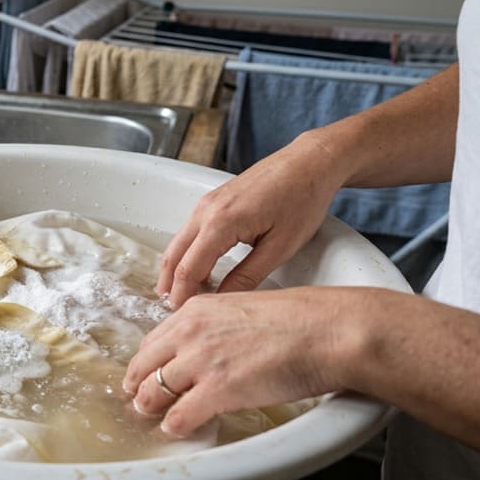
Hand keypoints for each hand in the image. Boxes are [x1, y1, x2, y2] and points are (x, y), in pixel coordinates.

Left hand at [122, 287, 364, 436]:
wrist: (327, 331)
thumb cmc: (299, 321)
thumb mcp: (241, 309)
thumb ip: (216, 326)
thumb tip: (207, 350)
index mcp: (195, 310)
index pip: (152, 341)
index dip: (145, 363)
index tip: (144, 375)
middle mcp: (190, 333)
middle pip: (143, 366)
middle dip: (137, 387)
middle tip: (140, 402)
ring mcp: (201, 362)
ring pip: (153, 392)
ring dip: (151, 408)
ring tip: (156, 417)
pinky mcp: (217, 390)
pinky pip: (178, 416)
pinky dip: (175, 426)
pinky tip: (179, 428)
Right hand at [158, 134, 347, 307]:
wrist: (309, 163)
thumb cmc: (302, 199)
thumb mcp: (280, 247)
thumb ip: (248, 276)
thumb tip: (224, 300)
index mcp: (221, 222)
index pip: (189, 269)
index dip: (182, 296)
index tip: (181, 316)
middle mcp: (206, 210)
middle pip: (173, 256)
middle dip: (170, 286)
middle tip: (174, 312)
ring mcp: (206, 203)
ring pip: (177, 243)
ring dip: (176, 270)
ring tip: (183, 296)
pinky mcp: (212, 201)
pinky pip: (189, 232)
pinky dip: (186, 255)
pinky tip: (197, 270)